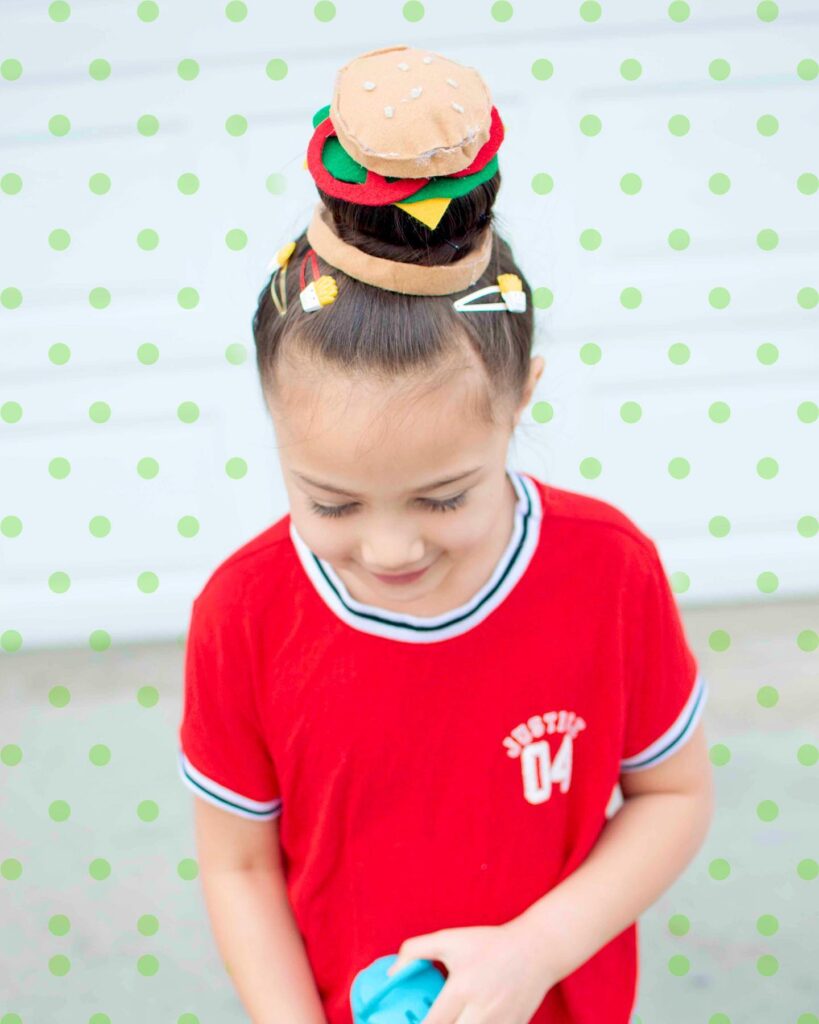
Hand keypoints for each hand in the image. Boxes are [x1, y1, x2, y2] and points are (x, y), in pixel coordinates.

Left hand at [385, 918, 557, 1023]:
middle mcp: (481, 1010)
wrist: (535, 950)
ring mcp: (499, 1023)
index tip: (407, 1023)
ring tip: (450, 1019)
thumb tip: (391, 972)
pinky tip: (467, 1019)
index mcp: (462, 988)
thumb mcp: (449, 939)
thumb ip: (416, 951)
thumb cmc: (488, 944)